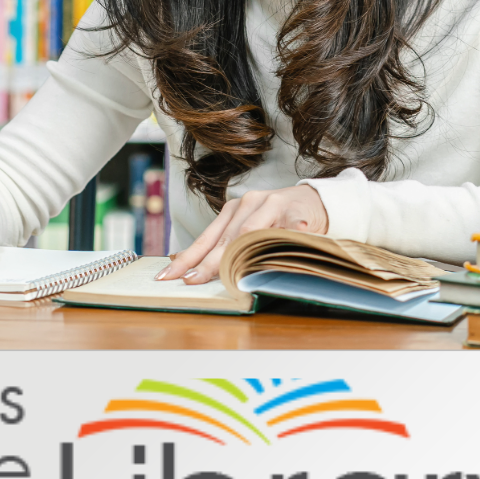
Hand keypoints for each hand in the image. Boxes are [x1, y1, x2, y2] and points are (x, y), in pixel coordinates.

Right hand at [158, 184, 327, 284]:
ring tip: (167, 274)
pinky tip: (177, 262)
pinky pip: (210, 232)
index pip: (244, 235)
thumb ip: (301, 229)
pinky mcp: (230, 211)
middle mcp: (250, 201)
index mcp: (272, 204)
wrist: (309, 199)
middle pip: (221, 237)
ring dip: (187, 256)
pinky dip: (194, 249)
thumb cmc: (310, 218)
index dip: (225, 258)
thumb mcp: (312, 225)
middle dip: (197, 262)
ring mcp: (237, 205)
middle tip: (178, 280)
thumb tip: (299, 228)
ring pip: (210, 234)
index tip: (210, 274)